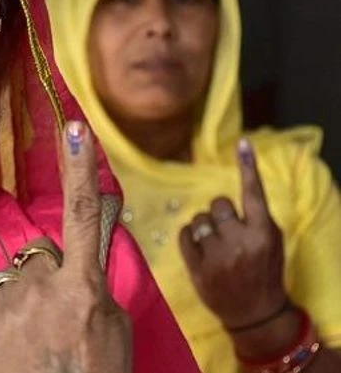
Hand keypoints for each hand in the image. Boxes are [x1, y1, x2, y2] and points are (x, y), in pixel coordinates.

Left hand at [0, 122, 131, 372]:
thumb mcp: (114, 328)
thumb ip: (94, 290)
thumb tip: (76, 269)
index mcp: (83, 287)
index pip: (84, 217)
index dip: (80, 171)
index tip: (75, 127)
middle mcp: (42, 290)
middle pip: (39, 261)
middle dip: (47, 282)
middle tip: (61, 323)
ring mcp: (9, 311)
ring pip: (16, 290)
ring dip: (25, 309)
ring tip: (40, 348)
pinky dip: (7, 333)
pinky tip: (21, 358)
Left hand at [179, 139, 286, 328]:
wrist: (254, 312)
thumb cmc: (265, 271)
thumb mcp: (272, 243)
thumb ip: (257, 218)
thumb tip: (240, 189)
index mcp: (262, 233)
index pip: (253, 194)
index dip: (248, 168)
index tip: (242, 143)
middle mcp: (239, 241)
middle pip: (217, 204)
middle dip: (219, 212)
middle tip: (226, 229)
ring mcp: (216, 255)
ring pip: (198, 219)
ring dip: (204, 225)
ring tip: (214, 242)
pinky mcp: (196, 267)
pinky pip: (184, 235)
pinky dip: (189, 236)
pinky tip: (199, 246)